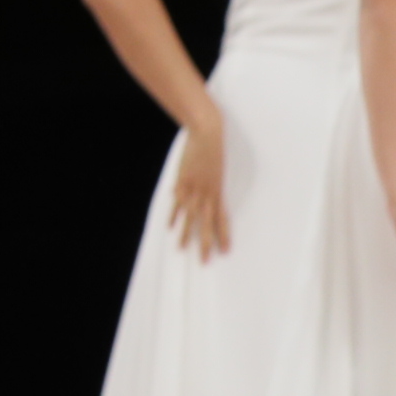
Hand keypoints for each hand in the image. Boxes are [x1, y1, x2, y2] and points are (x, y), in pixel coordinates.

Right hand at [166, 124, 233, 261]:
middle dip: (205, 243)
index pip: (223, 220)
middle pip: (207, 225)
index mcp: (219, 192)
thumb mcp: (215, 169)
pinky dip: (174, 215)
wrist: (208, 134)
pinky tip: (170, 226)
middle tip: (204, 260)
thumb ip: (208, 184)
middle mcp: (208, 194)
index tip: (225, 251)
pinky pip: (178, 203)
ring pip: (191, 218)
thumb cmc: (214, 149)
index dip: (224, 236)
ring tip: (182, 249)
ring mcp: (195, 189)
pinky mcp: (183, 182)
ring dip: (186, 234)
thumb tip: (196, 193)